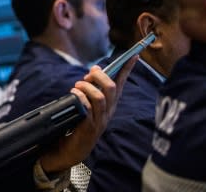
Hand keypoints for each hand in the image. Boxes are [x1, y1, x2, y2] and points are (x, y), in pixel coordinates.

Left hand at [38, 57, 135, 172]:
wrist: (72, 149)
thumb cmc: (79, 122)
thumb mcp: (89, 103)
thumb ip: (92, 88)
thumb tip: (94, 70)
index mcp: (110, 104)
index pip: (121, 84)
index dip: (127, 69)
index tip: (133, 55)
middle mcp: (108, 111)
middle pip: (111, 88)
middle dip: (100, 76)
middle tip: (89, 74)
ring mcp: (100, 120)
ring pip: (100, 97)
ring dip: (87, 87)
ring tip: (77, 86)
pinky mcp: (89, 127)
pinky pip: (87, 108)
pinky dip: (80, 98)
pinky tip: (74, 95)